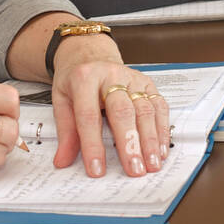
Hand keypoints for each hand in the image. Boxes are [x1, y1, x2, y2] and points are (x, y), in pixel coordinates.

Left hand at [51, 36, 169, 178]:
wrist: (89, 54)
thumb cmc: (76, 79)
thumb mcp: (61, 100)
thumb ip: (65, 132)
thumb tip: (63, 160)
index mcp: (84, 78)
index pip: (88, 116)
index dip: (93, 145)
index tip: (96, 169)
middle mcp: (110, 76)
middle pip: (122, 111)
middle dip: (129, 143)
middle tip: (134, 169)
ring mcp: (132, 79)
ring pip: (144, 110)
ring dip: (150, 140)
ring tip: (151, 165)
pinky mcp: (147, 83)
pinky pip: (159, 106)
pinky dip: (162, 130)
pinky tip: (161, 149)